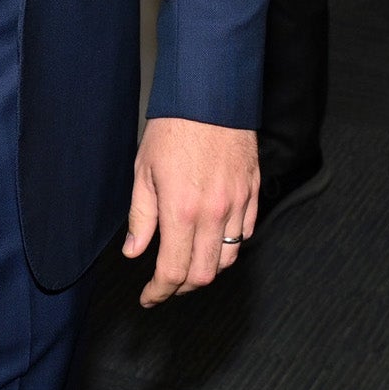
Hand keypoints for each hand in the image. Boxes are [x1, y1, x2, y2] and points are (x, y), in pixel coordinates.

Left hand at [124, 117, 258, 307]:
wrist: (211, 93)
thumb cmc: (174, 127)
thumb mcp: (144, 171)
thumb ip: (141, 217)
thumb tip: (134, 252)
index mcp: (181, 210)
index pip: (173, 271)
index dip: (159, 292)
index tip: (149, 297)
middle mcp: (214, 212)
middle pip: (204, 274)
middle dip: (182, 287)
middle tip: (166, 285)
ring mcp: (238, 203)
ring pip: (228, 257)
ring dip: (208, 269)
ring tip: (189, 264)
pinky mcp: (253, 191)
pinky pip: (246, 232)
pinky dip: (230, 245)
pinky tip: (214, 240)